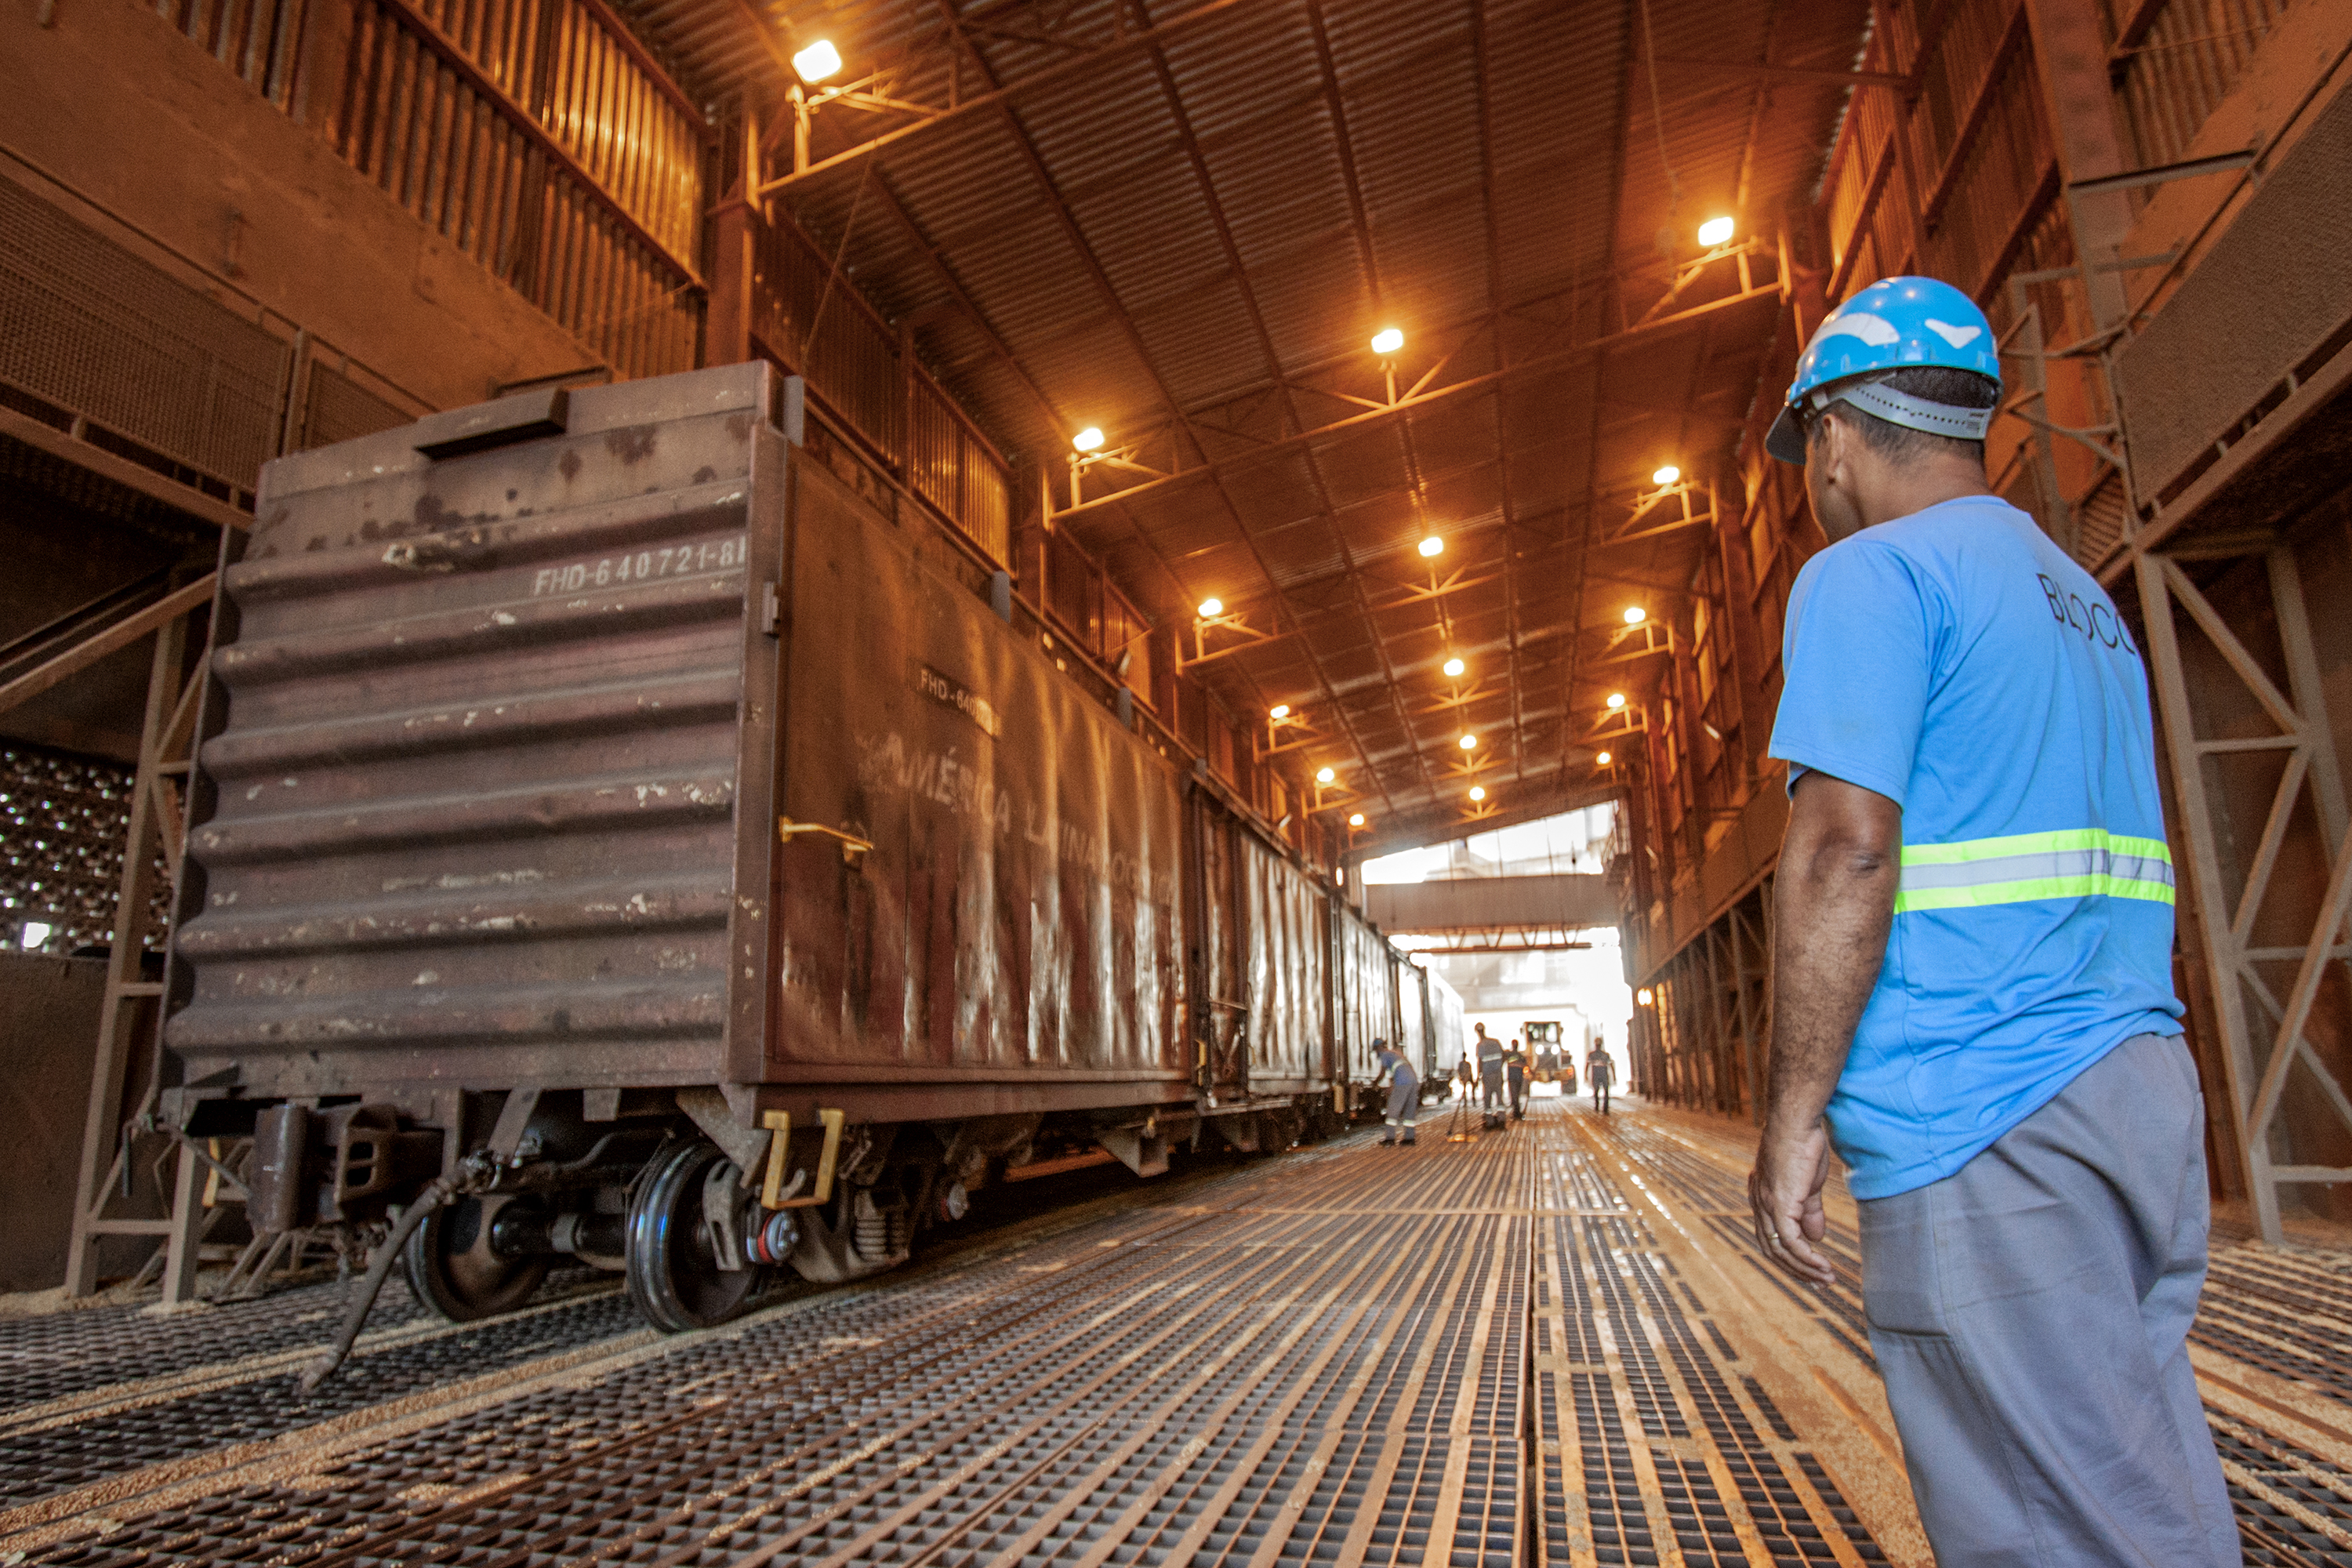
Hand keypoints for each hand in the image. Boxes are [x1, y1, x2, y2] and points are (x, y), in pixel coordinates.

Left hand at [1748, 1122, 1835, 1286]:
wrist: (1797, 1123)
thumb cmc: (1802, 1146)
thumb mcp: (1807, 1185)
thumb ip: (1809, 1211)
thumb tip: (1816, 1238)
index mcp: (1762, 1199)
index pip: (1770, 1237)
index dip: (1790, 1258)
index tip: (1811, 1271)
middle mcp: (1758, 1204)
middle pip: (1772, 1249)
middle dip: (1796, 1270)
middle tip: (1820, 1282)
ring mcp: (1766, 1204)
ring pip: (1780, 1250)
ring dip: (1804, 1268)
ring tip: (1827, 1278)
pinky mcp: (1779, 1203)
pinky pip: (1789, 1241)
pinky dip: (1805, 1257)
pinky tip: (1822, 1265)